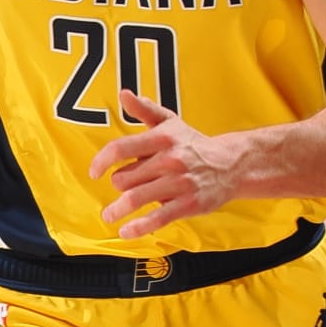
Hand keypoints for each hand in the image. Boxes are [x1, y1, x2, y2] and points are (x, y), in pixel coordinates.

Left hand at [90, 91, 238, 237]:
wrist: (231, 164)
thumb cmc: (193, 144)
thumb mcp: (170, 122)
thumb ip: (144, 110)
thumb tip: (123, 94)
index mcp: (162, 138)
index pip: (121, 148)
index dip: (101, 161)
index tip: (94, 172)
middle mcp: (169, 160)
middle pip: (125, 178)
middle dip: (118, 185)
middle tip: (122, 187)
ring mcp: (179, 183)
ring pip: (136, 199)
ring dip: (117, 210)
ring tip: (109, 215)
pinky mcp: (188, 204)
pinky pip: (157, 218)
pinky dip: (138, 227)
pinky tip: (126, 231)